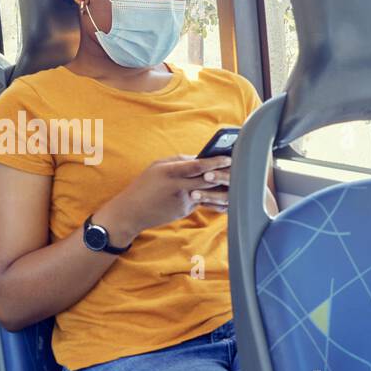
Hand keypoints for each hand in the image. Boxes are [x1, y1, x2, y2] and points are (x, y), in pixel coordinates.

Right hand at [97, 155, 232, 244]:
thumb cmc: (143, 185)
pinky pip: (200, 201)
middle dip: (223, 175)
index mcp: (169, 172)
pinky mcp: (184, 211)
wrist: (132, 212)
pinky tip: (221, 196)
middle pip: (206, 180)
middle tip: (239, 169)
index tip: (228, 158)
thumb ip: (178, 161)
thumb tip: (198, 158)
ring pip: (206, 192)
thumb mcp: (157, 167)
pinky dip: (209, 197)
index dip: (214, 162)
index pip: (197, 166)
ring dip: (221, 188)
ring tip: (234, 182)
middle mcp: (177, 187)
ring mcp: (182, 201)